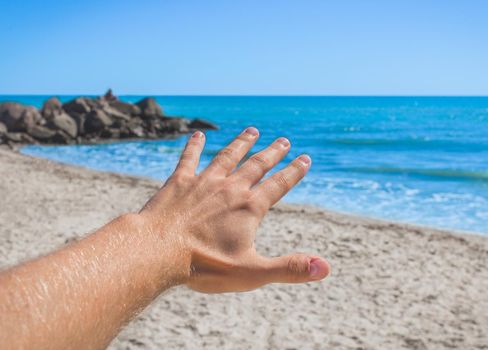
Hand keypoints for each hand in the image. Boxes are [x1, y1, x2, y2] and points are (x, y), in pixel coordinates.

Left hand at [138, 127, 329, 292]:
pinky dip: (194, 146)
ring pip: (228, 156)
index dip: (294, 172)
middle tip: (284, 141)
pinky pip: (189, 159)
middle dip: (272, 153)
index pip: (279, 185)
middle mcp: (230, 188)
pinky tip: (197, 135)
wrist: (157, 252)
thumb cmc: (203, 265)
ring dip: (241, 144)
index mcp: (249, 208)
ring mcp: (203, 182)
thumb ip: (290, 268)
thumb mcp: (252, 273)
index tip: (305, 159)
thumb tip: (325, 268)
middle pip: (257, 165)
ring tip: (252, 131)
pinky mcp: (179, 183)